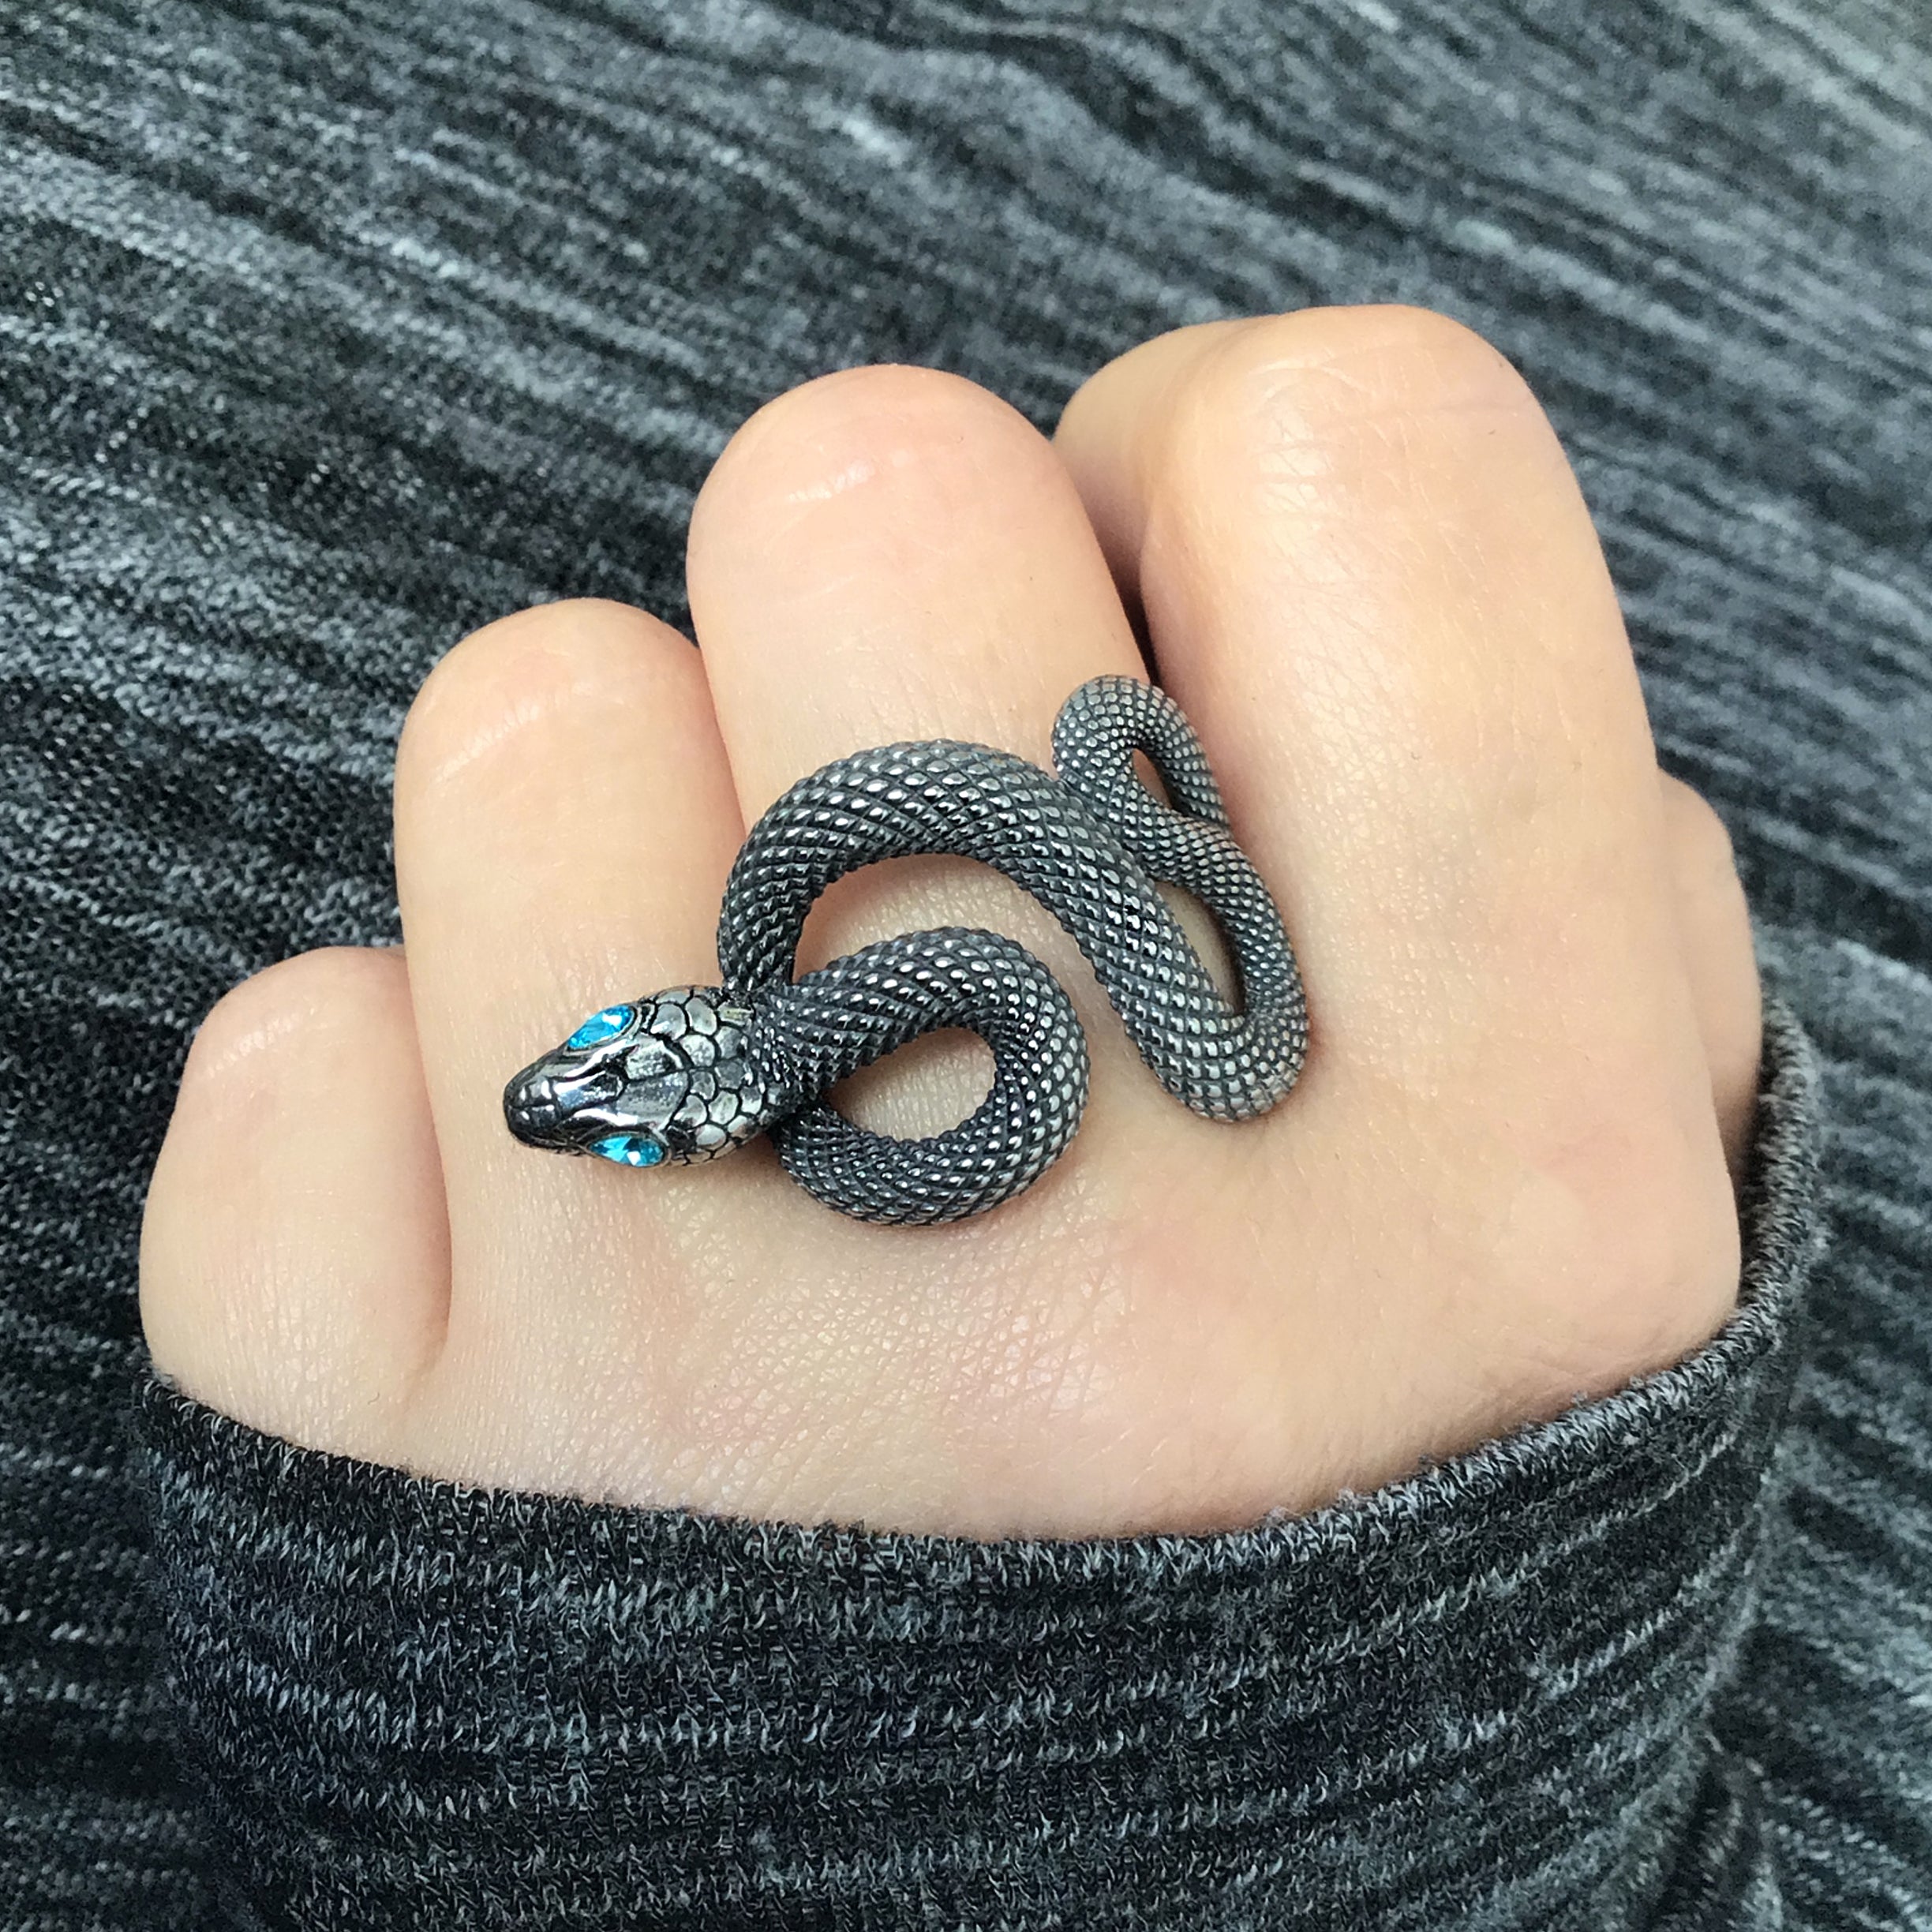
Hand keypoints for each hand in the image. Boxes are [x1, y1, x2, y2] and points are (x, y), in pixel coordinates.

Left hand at [140, 306, 1759, 1537]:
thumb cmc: (1329, 1520)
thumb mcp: (1566, 1229)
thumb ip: (1510, 866)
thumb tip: (1243, 601)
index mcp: (1497, 1172)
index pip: (1349, 457)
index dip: (1221, 472)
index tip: (1169, 621)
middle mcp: (1111, 1263)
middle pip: (862, 489)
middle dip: (889, 603)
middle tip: (953, 843)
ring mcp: (720, 1370)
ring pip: (530, 711)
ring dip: (640, 845)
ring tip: (772, 1084)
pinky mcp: (381, 1475)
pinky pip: (300, 1046)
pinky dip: (426, 1112)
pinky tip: (595, 1266)